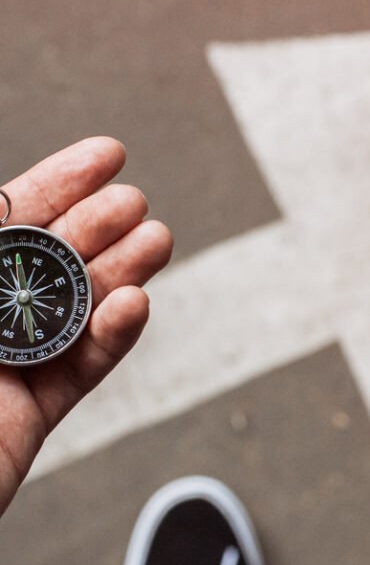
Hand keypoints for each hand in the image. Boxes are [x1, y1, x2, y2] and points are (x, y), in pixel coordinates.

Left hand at [0, 137, 172, 515]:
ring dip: (123, 272)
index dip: (58, 180)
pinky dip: (115, 335)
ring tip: (159, 240)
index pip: (8, 218)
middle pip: (51, 257)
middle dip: (98, 222)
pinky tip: (135, 305)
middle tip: (137, 203)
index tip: (108, 154)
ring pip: (78, 307)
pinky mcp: (36, 410)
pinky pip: (84, 365)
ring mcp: (8, 362)